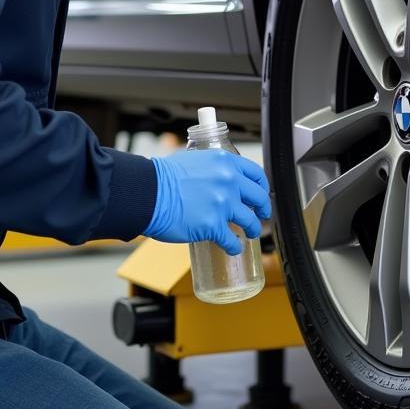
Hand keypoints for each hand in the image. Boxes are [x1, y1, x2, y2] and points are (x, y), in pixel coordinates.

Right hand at [144, 149, 271, 254]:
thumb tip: (216, 176)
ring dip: (253, 229)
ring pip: (250, 220)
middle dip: (262, 209)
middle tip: (260, 215)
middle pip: (258, 197)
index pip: (255, 174)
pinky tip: (233, 248)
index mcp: (224, 161)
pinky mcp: (212, 225)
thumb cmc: (162, 177)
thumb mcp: (193, 160)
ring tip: (250, 233)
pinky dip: (234, 246)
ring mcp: (222, 203)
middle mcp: (228, 180)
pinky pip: (231, 240)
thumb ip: (211, 168)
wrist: (147, 193)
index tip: (261, 194)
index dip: (262, 187)